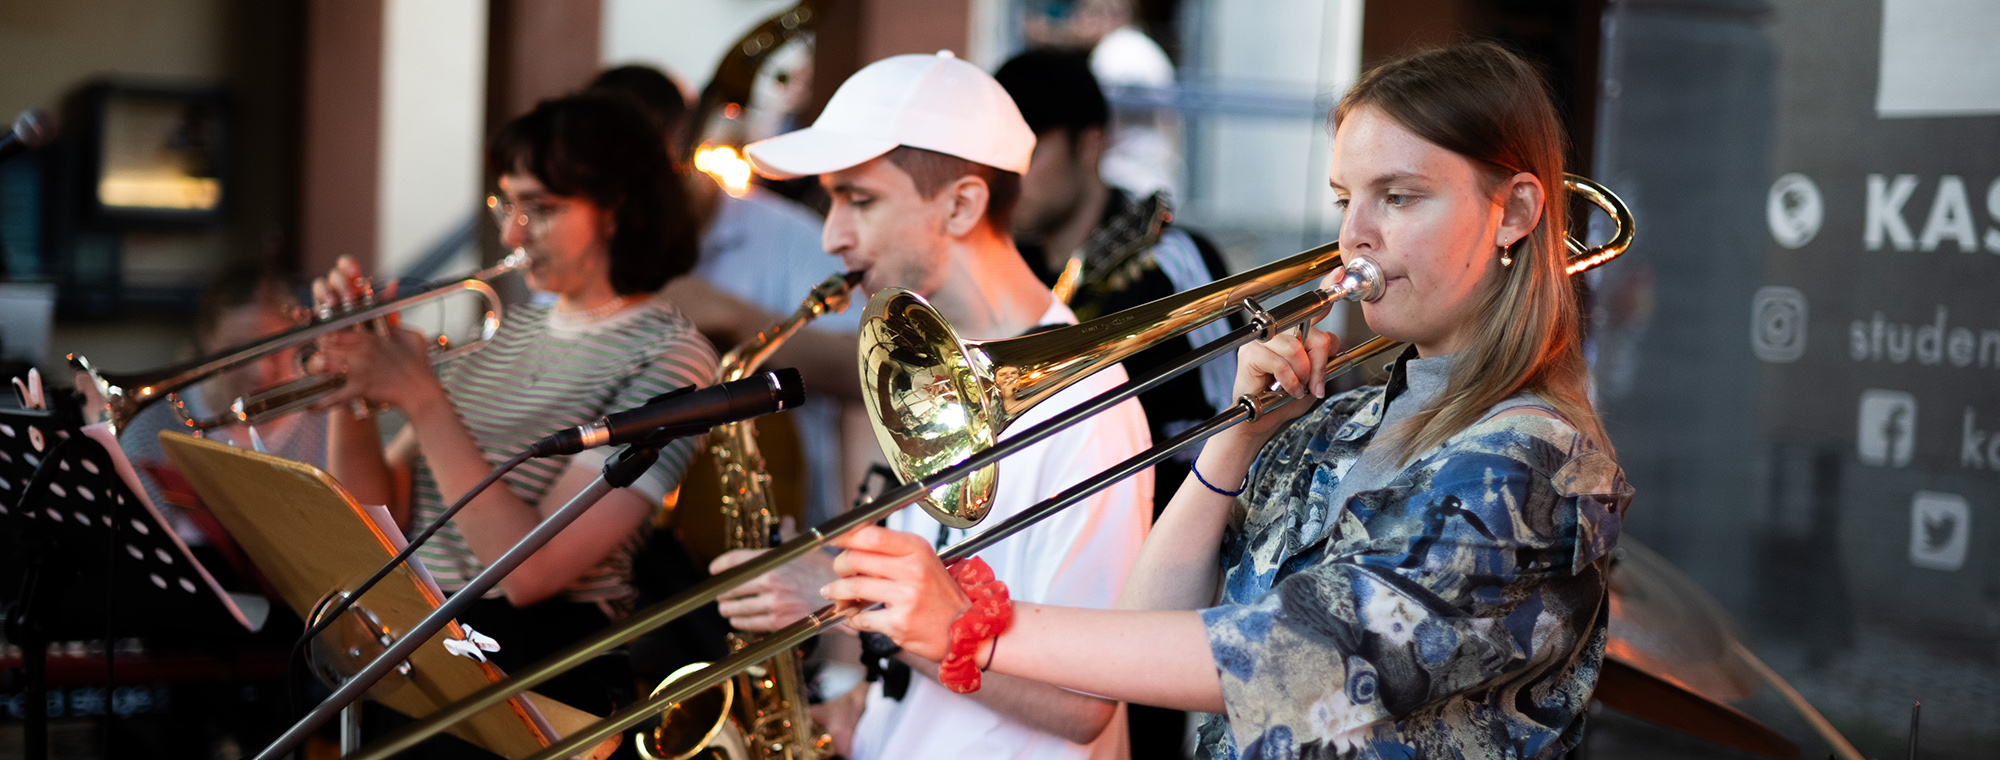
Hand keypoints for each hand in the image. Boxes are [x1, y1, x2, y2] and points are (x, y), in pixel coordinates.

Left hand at [305, 256, 439, 412]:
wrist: (421, 393)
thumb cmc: (420, 366)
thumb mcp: (413, 338)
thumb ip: (397, 326)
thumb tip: (388, 322)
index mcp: (371, 338)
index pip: (339, 332)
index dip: (329, 336)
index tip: (326, 341)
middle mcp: (361, 352)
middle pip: (327, 346)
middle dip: (320, 351)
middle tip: (318, 356)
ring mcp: (359, 370)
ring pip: (325, 365)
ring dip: (317, 369)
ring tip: (315, 372)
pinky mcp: (360, 389)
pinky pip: (335, 397)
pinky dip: (321, 403)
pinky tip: (309, 407)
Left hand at [713, 540, 836, 632]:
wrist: (847, 595)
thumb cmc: (828, 569)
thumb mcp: (808, 547)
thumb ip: (790, 534)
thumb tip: (785, 521)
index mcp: (774, 560)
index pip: (736, 560)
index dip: (720, 564)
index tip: (713, 569)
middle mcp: (770, 581)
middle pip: (732, 587)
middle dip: (723, 592)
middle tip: (720, 594)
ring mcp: (774, 603)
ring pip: (738, 608)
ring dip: (728, 609)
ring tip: (725, 609)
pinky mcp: (780, 621)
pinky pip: (752, 623)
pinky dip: (741, 622)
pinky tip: (737, 620)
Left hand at [818, 526, 968, 662]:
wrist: (965, 628)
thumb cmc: (942, 596)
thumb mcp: (924, 561)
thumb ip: (893, 551)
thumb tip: (855, 542)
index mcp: (916, 549)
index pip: (871, 534)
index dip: (844, 536)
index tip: (832, 540)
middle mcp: (912, 570)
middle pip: (855, 559)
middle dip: (839, 565)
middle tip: (838, 571)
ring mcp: (905, 597)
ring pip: (853, 588)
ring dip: (837, 592)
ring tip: (835, 593)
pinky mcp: (899, 624)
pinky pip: (861, 618)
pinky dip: (850, 618)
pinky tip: (852, 616)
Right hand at [1223, 324, 1338, 444]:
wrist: (1260, 419)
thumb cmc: (1282, 400)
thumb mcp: (1312, 381)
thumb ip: (1323, 363)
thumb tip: (1331, 350)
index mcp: (1294, 334)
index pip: (1320, 324)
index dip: (1329, 346)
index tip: (1324, 372)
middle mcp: (1279, 332)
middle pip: (1314, 336)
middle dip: (1318, 366)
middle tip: (1312, 385)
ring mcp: (1263, 340)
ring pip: (1295, 348)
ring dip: (1301, 373)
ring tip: (1297, 386)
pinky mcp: (1250, 352)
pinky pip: (1280, 364)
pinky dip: (1289, 381)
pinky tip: (1288, 390)